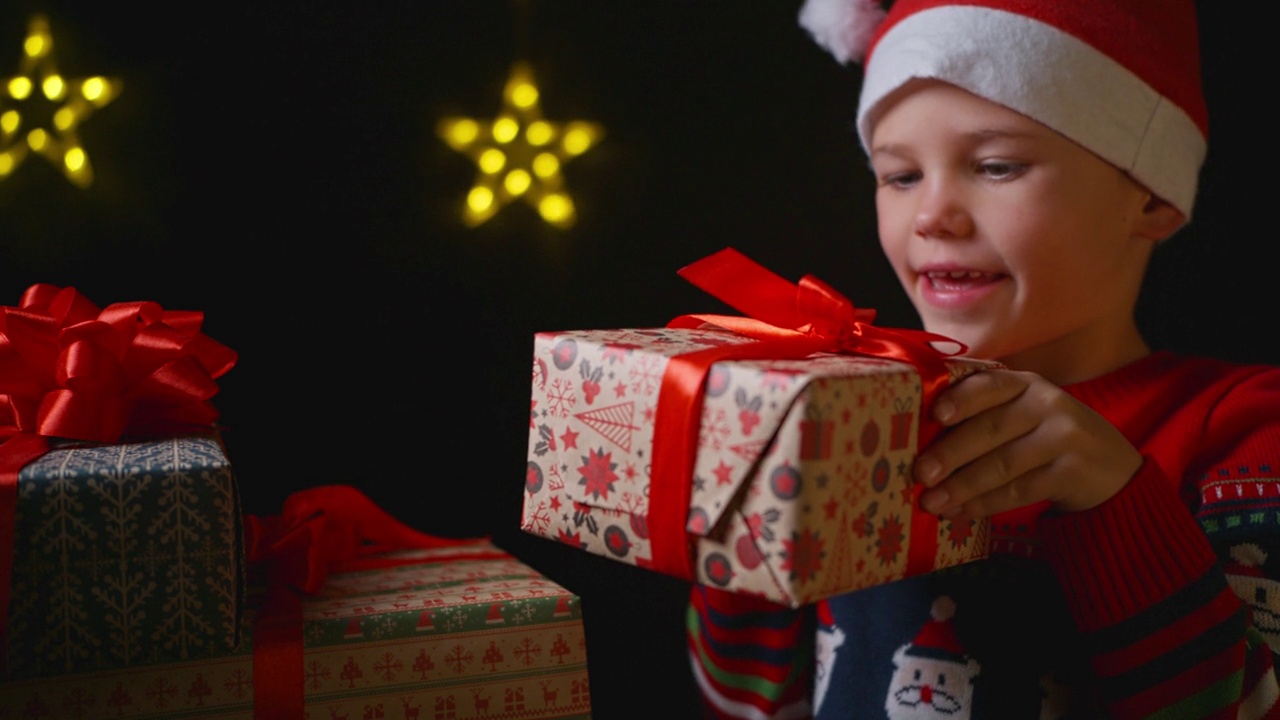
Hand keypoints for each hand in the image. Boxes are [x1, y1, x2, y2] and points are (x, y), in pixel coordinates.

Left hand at [913, 369, 1141, 518]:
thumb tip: (923, 443)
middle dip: (951, 453)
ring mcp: (1064, 438)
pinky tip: (962, 512)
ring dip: (962, 485)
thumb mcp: (1025, 415)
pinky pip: (1021, 490)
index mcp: (1026, 384)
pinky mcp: (1072, 472)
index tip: (936, 415)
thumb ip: (986, 417)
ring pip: (1003, 464)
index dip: (962, 398)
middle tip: (919, 473)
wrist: (1112, 469)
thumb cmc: (1048, 439)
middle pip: (991, 428)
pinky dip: (987, 503)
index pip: (990, 384)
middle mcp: (1048, 404)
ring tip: (932, 502)